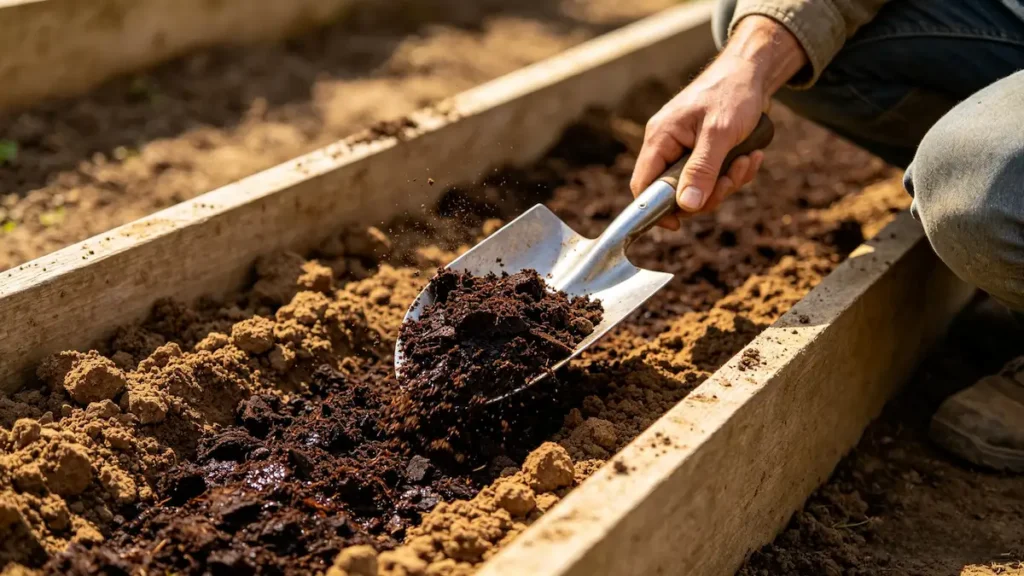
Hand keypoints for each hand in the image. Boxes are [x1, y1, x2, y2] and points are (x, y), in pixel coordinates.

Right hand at [629, 16, 806, 229]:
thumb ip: (701, 170)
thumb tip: (686, 207)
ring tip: (748, 160)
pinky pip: (714, 177)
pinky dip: (735, 172)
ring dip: (727, 182)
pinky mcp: (705, 152)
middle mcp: (668, 146)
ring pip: (698, 188)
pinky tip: (752, 156)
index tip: (677, 225)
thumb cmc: (732, 93)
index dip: (655, 210)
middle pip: (675, 194)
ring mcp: (686, 150)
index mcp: (660, 138)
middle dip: (707, 194)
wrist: (754, 72)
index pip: (643, 185)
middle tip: (731, 180)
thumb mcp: (719, 133)